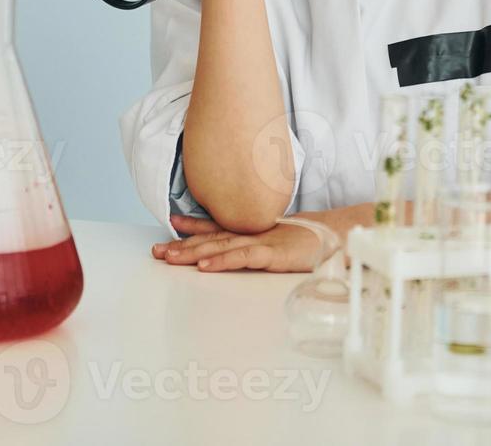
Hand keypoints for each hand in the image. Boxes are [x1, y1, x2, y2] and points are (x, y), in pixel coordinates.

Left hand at [152, 214, 321, 272]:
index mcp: (249, 231)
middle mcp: (250, 234)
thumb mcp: (274, 240)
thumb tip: (232, 249)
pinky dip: (222, 261)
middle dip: (182, 245)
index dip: (192, 225)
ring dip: (193, 253)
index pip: (216, 227)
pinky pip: (243, 258)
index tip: (171, 223)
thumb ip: (251, 243)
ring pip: (220, 248)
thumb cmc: (305, 241)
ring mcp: (260, 243)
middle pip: (210, 239)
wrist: (334, 237)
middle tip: (156, 251)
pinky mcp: (272, 255)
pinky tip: (205, 265)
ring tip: (170, 258)